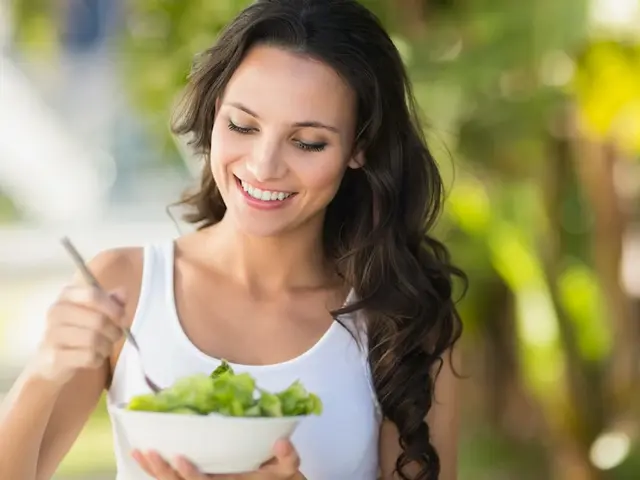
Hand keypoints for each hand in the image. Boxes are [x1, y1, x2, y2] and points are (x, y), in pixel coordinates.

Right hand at [31, 284, 125, 386]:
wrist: (51, 358)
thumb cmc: (79, 329)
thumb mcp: (96, 311)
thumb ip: (111, 301)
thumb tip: (123, 293)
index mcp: (67, 296)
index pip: (92, 295)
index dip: (113, 307)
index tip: (122, 317)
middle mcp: (56, 312)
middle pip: (98, 320)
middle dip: (114, 330)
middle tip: (116, 335)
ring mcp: (52, 335)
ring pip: (94, 339)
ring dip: (107, 345)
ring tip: (106, 346)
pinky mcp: (55, 357)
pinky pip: (88, 356)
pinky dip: (98, 358)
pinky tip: (95, 357)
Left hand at [131, 438, 303, 478]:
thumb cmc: (281, 478)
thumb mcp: (289, 470)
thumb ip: (288, 457)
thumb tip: (281, 442)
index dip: (190, 475)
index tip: (179, 457)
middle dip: (162, 472)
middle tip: (148, 452)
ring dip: (154, 472)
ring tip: (139, 453)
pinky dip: (159, 472)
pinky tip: (145, 459)